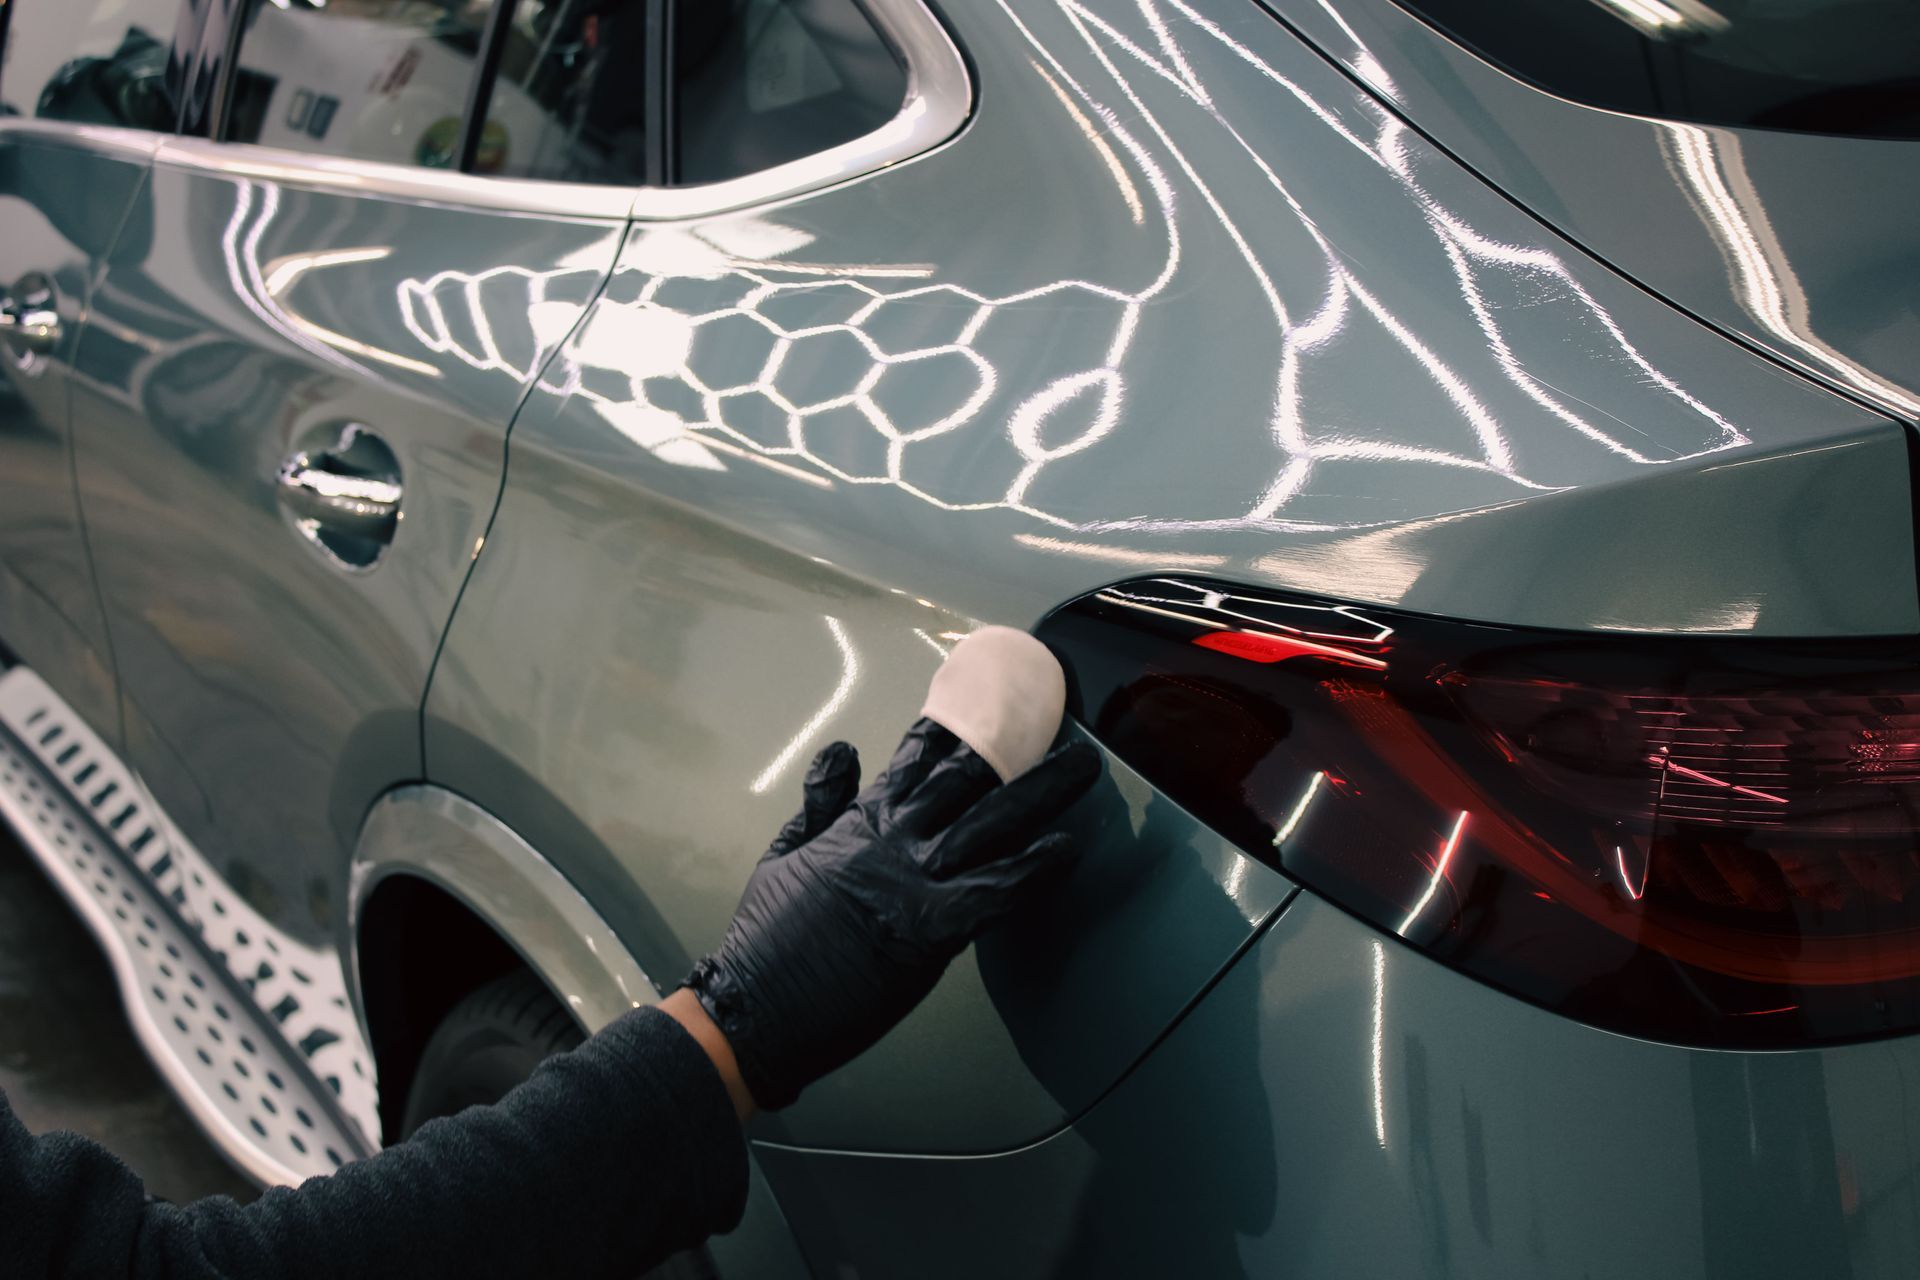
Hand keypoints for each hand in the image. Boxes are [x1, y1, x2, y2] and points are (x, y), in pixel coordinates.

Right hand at [684, 720, 1099, 1109]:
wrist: (756, 1006)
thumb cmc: (767, 940)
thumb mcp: (786, 854)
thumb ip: (820, 801)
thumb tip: (841, 751)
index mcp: (862, 823)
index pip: (915, 760)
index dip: (954, 727)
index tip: (985, 696)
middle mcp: (896, 840)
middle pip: (968, 778)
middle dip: (1016, 746)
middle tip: (1059, 721)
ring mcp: (916, 881)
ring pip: (993, 822)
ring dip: (1044, 793)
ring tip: (1084, 768)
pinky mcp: (932, 929)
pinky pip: (997, 891)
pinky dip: (1034, 870)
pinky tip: (1067, 850)